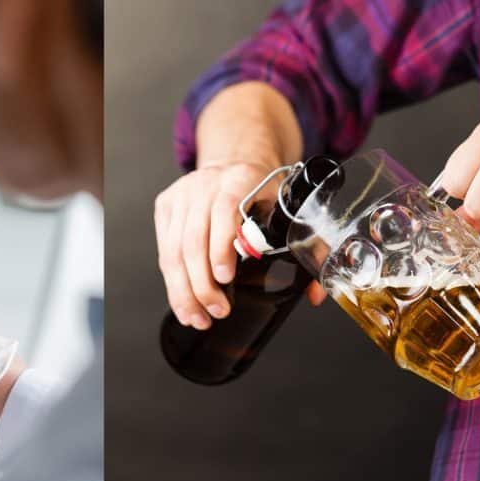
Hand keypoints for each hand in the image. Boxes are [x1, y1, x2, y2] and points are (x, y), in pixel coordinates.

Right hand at [155, 162, 325, 329]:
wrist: (233, 163)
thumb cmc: (262, 190)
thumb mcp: (286, 207)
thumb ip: (305, 247)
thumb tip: (315, 294)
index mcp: (240, 179)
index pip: (224, 213)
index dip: (221, 248)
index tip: (225, 278)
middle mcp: (205, 185)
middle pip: (193, 239)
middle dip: (202, 283)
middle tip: (218, 311)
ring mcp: (181, 195)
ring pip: (174, 250)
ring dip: (184, 291)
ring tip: (198, 317)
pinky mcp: (166, 207)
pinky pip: (164, 250)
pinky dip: (172, 282)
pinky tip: (183, 303)